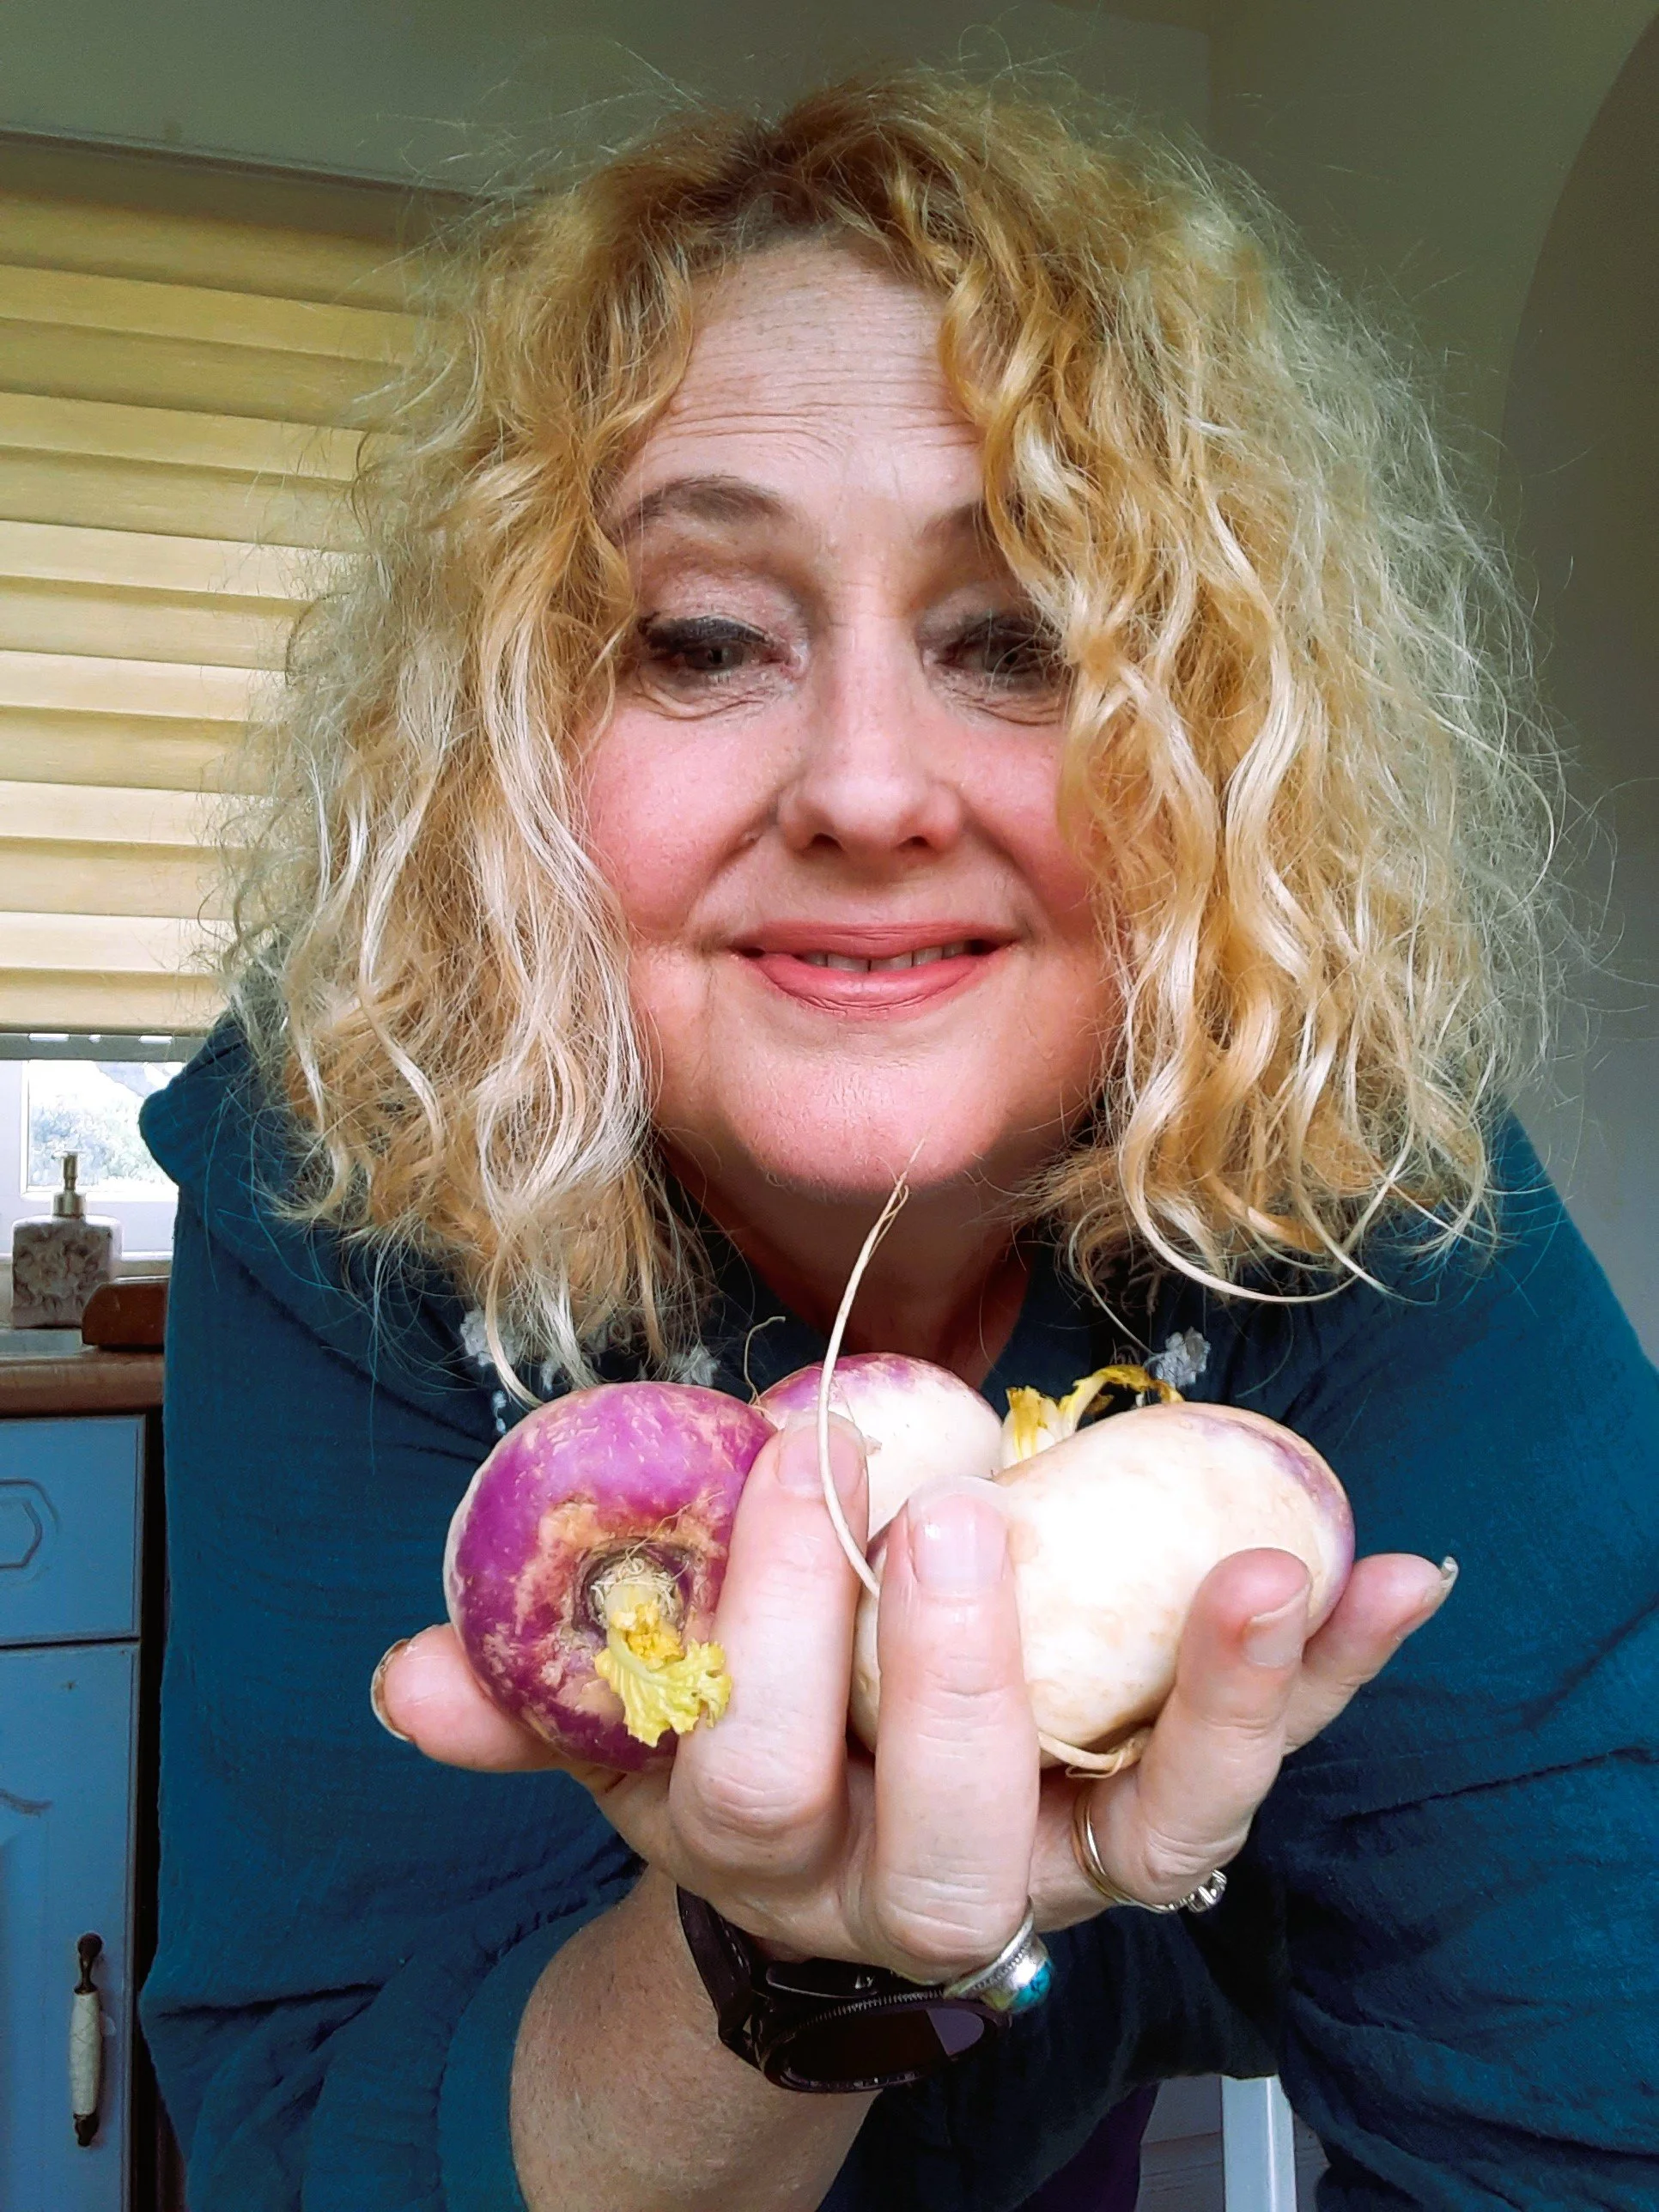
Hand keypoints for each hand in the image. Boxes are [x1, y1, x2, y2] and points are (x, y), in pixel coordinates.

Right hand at [377, 1417, 1452, 1975]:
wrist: (840, 1861)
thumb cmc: (734, 1756)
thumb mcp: (620, 1737)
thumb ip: (528, 1705)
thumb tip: (404, 1678)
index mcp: (781, 1855)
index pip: (765, 1777)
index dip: (771, 1628)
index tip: (791, 1455)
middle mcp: (935, 1890)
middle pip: (955, 1841)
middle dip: (945, 1679)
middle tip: (944, 1512)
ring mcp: (1069, 1861)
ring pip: (1163, 1827)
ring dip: (1228, 1700)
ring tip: (1266, 1566)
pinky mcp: (1166, 1809)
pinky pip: (1259, 1754)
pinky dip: (1331, 1670)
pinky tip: (1397, 1569)